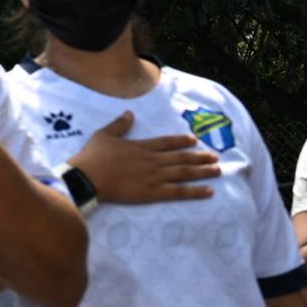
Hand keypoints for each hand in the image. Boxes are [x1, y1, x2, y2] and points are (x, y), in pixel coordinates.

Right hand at [70, 110, 218, 204]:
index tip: (195, 140)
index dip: (182, 141)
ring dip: (203, 171)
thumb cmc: (93, 157)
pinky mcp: (153, 193)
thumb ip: (119, 125)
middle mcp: (153, 160)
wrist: (88, 178)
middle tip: (215, 157)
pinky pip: (179, 192)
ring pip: (185, 173)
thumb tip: (130, 113)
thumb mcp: (104, 135)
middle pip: (181, 158)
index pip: (167, 142)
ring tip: (218, 170)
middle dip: (200, 157)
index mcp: (142, 146)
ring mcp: (155, 177)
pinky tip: (209, 191)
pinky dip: (195, 191)